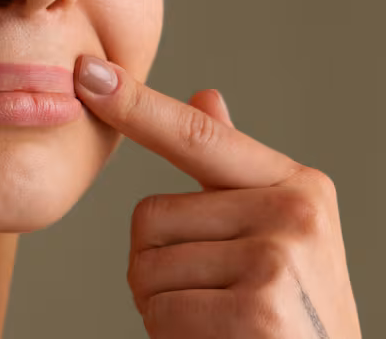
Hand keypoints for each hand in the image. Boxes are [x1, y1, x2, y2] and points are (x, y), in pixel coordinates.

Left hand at [74, 55, 360, 337]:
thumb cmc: (297, 316)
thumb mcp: (280, 235)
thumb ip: (236, 173)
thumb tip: (206, 96)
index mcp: (297, 185)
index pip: (196, 136)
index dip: (136, 106)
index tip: (88, 73)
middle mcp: (294, 213)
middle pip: (150, 217)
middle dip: (159, 268)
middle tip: (213, 299)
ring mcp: (278, 260)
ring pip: (147, 270)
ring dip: (164, 309)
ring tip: (219, 324)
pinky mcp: (258, 311)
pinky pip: (161, 312)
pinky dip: (172, 338)